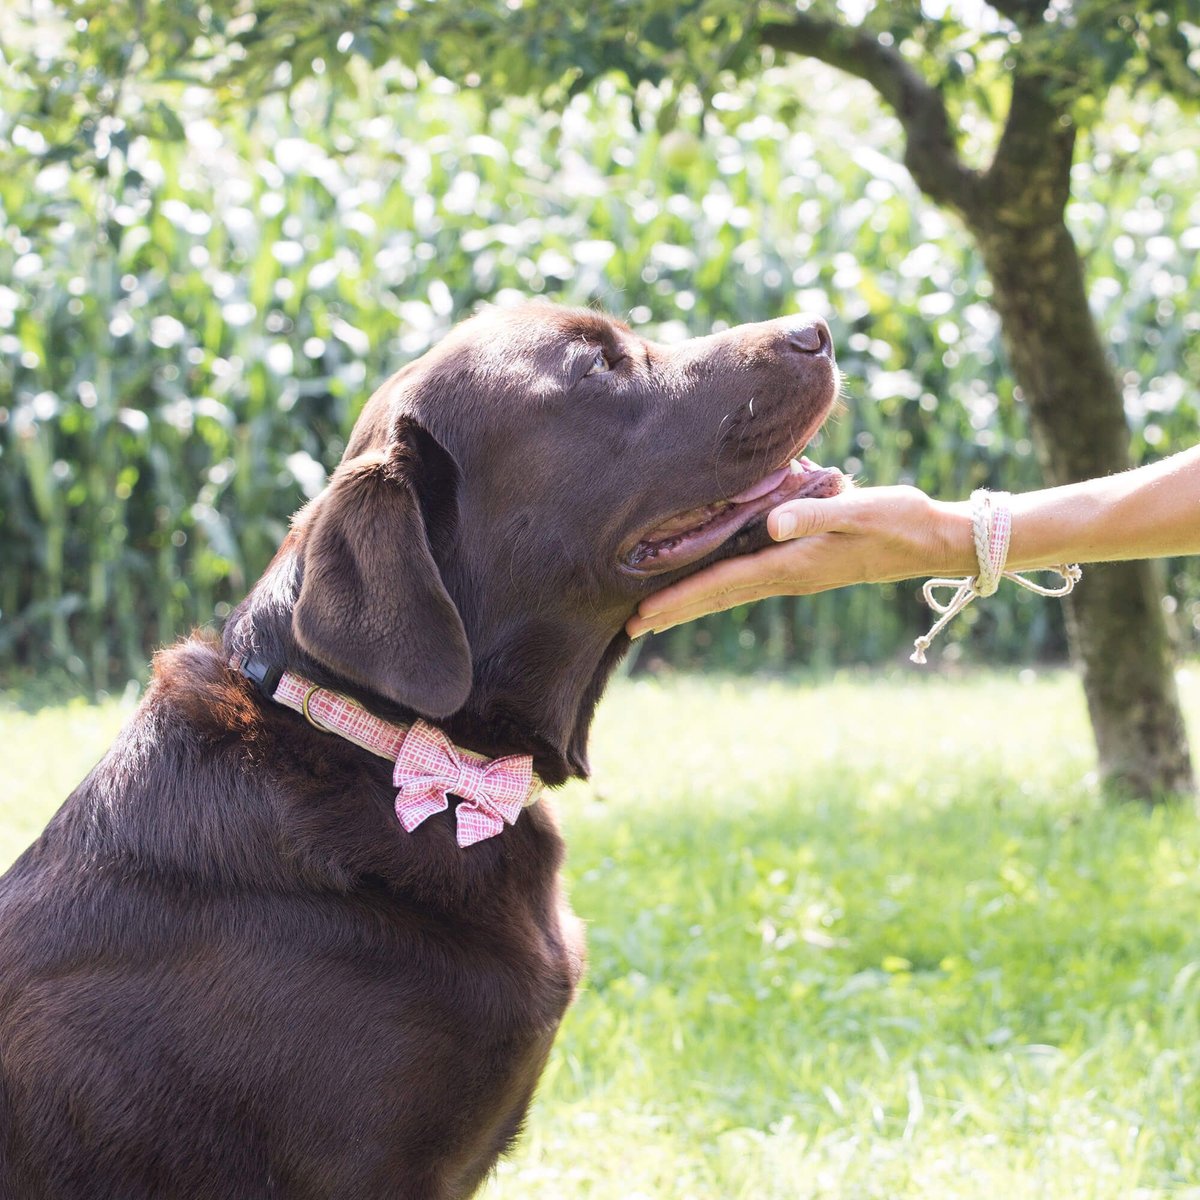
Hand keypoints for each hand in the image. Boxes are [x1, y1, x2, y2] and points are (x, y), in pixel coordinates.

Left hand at [625, 484, 973, 637]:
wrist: (935, 540)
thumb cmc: (900, 519)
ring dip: (693, 601)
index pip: (721, 583)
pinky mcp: (804, 563)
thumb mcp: (861, 509)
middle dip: (674, 610)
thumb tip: (773, 523)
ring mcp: (795, 573)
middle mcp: (787, 575)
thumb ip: (816, 513)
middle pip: (717, 596)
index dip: (679, 599)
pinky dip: (720, 583)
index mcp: (791, 563)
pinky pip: (749, 577)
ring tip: (657, 613)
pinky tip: (709, 580)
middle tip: (629, 628)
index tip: (640, 618)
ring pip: (731, 590)